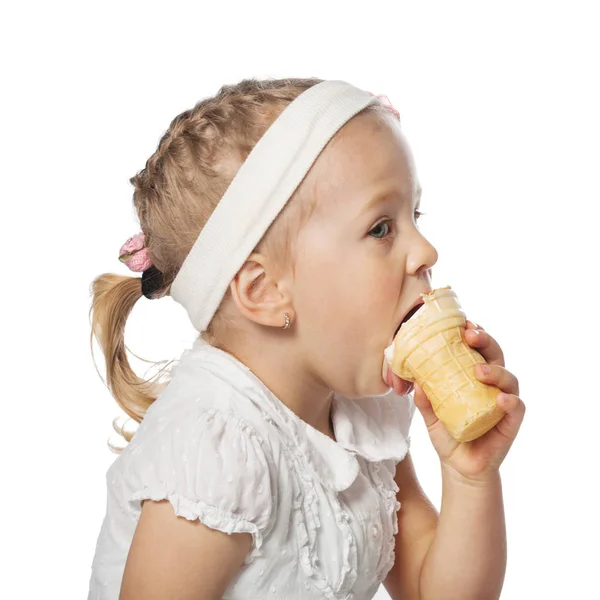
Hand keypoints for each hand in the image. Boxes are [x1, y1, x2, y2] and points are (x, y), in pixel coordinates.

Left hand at [412, 320, 525, 483]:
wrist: (459, 467)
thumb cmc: (448, 434)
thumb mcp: (430, 416)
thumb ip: (424, 400)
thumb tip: (414, 382)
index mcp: (473, 377)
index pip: (478, 349)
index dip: (474, 334)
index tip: (462, 324)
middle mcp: (492, 386)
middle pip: (496, 356)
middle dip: (486, 341)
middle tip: (470, 335)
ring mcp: (503, 403)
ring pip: (509, 379)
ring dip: (496, 371)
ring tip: (479, 370)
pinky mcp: (511, 423)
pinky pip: (517, 408)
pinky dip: (511, 401)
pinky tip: (500, 398)